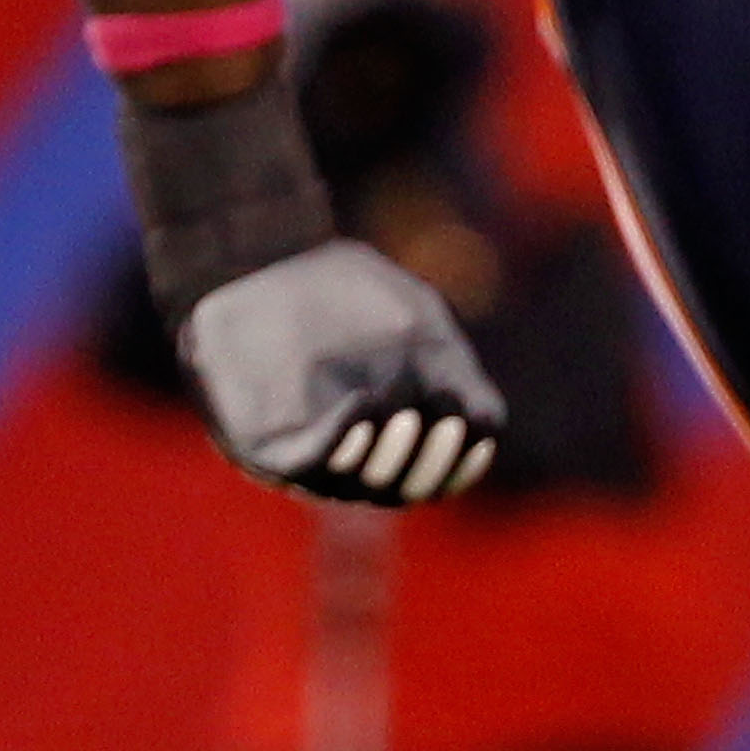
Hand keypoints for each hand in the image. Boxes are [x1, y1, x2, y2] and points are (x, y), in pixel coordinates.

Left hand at [180, 237, 502, 503]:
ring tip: (405, 413)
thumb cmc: (346, 290)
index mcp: (395, 436)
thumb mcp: (414, 323)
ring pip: (359, 486)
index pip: (440, 477)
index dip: (463, 463)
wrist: (262, 262)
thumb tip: (487, 424)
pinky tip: (363, 404)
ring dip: (389, 457)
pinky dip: (341, 442)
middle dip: (431, 460)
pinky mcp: (265, 448)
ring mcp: (308, 456)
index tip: (476, 426)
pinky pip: (309, 462)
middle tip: (445, 419)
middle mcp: (353, 457)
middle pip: (404, 489)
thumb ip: (455, 371)